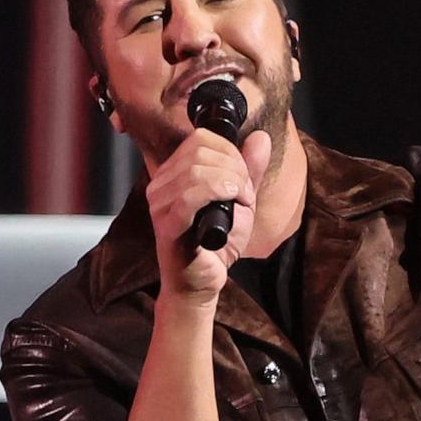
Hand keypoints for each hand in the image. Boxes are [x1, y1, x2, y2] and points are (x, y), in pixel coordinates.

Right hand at [145, 127, 271, 302]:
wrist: (204, 283)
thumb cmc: (217, 245)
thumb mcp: (241, 201)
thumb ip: (249, 170)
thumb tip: (260, 137)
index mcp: (174, 174)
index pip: (200, 139)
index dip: (231, 152)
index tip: (244, 180)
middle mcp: (160, 185)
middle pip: (199, 150)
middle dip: (234, 167)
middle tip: (245, 194)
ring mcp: (160, 205)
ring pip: (195, 169)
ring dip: (230, 181)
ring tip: (241, 202)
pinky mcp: (166, 226)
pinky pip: (189, 196)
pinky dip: (218, 192)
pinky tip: (232, 204)